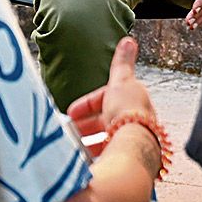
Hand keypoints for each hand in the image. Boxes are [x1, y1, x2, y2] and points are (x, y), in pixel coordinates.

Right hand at [69, 37, 153, 156]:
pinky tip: (78, 161)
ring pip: (103, 142)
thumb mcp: (121, 81)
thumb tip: (129, 40)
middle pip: (103, 124)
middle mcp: (133, 124)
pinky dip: (88, 158)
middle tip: (67, 131)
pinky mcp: (123, 161)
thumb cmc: (127, 112)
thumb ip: (123, 62)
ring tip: (70, 147)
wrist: (134, 144)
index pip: (106, 102)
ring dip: (85, 143)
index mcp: (132, 104)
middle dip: (84, 126)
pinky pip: (103, 159)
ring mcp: (129, 143)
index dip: (86, 105)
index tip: (69, 113)